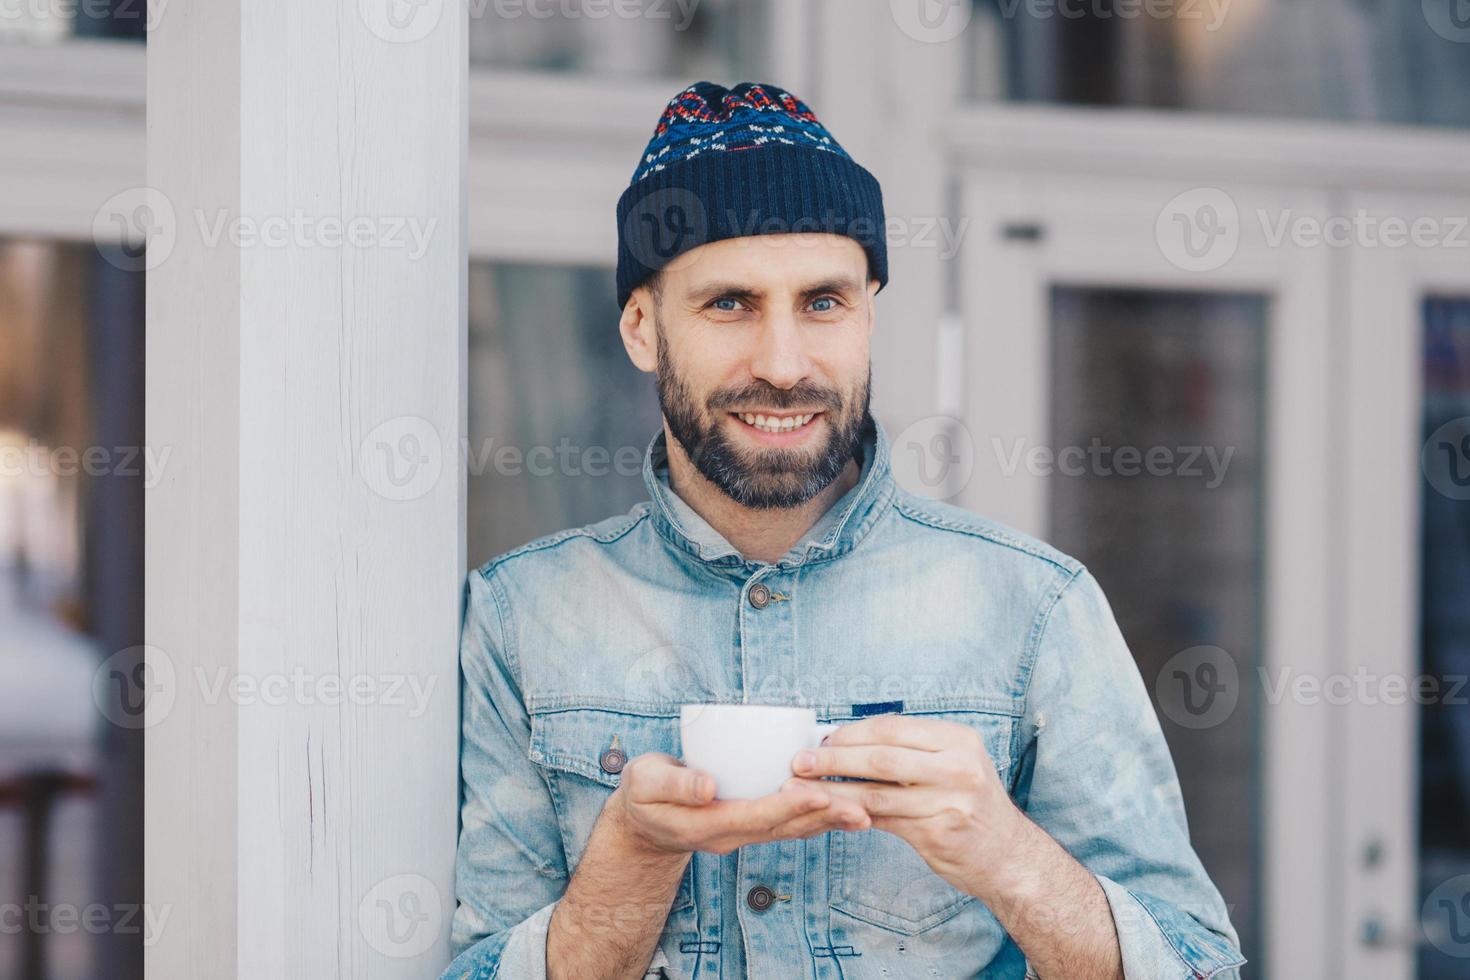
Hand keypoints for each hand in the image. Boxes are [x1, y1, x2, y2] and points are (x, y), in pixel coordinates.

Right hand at [611, 752, 870, 855]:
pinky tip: (845, 808)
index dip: (789, 805)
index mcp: (709, 825)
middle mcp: (733, 834)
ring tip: (866, 812)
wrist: (644, 820)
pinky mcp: (753, 824)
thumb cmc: (644, 794)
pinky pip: (791, 824)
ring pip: (794, 829)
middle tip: (861, 807)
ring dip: (829, 820)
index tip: (818, 792)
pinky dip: (819, 816)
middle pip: (785, 827)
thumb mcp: (645, 783)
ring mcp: (745, 833)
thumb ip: (675, 785)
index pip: (756, 816)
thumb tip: (709, 785)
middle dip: (824, 816)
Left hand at [788, 714, 1023, 893]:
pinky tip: (829, 813)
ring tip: (801, 789)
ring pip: (876, 792)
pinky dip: (851, 815)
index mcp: (958, 740)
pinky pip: (883, 820)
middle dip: (835, 757)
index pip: (893, 728)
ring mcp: (948, 801)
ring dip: (832, 790)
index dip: (852, 732)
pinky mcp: (936, 833)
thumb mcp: (954, 765)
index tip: (822, 738)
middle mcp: (957, 767)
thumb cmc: (970, 805)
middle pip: (881, 756)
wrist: (1009, 856)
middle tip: (800, 760)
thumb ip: (912, 752)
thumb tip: (848, 740)